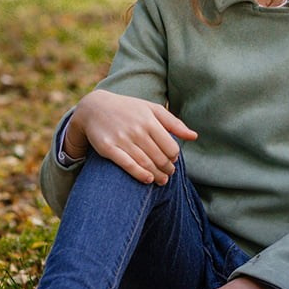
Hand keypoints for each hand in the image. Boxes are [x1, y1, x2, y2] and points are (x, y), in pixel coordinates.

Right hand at [65, 89, 197, 184]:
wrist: (94, 107)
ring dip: (157, 175)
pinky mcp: (107, 148)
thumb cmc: (128, 109)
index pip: (171, 147)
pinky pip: (127, 164)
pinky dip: (140, 174)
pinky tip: (148, 179)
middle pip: (159, 157)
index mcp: (150, 120)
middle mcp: (137, 130)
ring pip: (145, 163)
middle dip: (167, 169)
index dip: (174, 157)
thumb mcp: (152, 110)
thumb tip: (194, 137)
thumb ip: (174, 123)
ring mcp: (121, 139)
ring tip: (162, 181)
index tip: (172, 160)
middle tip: (169, 174)